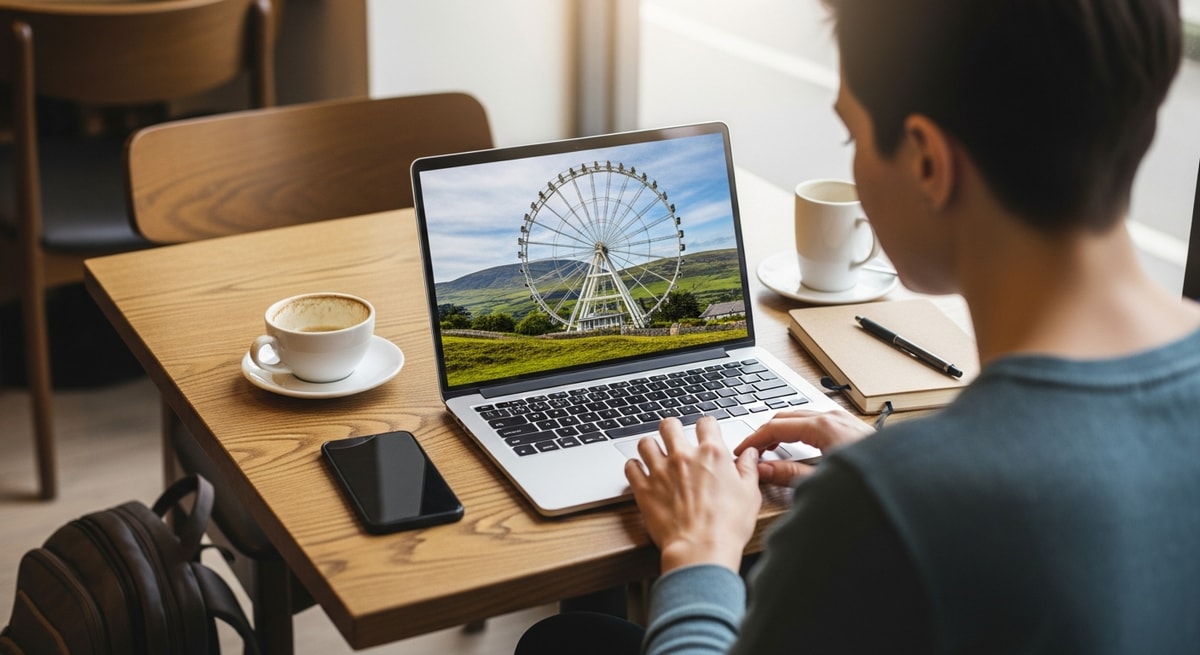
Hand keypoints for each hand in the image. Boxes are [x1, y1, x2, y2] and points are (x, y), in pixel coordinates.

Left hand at [624, 416, 761, 573]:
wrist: (701, 549)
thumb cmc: (727, 526)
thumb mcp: (750, 495)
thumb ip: (748, 469)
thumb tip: (750, 455)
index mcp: (712, 454)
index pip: (705, 423)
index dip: (706, 427)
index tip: (705, 434)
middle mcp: (684, 457)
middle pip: (669, 425)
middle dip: (672, 429)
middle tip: (675, 439)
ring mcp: (661, 471)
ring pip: (645, 442)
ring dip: (650, 447)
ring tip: (655, 455)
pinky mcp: (644, 489)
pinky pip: (630, 467)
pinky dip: (634, 468)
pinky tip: (640, 473)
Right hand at [733, 407, 874, 486]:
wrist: (904, 482)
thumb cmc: (868, 481)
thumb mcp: (821, 480)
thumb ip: (788, 474)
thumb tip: (762, 469)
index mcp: (822, 426)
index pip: (775, 426)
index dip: (754, 439)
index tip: (741, 450)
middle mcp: (833, 417)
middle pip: (786, 417)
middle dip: (765, 432)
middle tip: (752, 451)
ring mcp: (844, 420)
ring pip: (802, 417)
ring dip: (783, 430)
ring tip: (771, 450)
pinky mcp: (852, 427)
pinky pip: (817, 421)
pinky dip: (799, 430)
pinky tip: (798, 446)